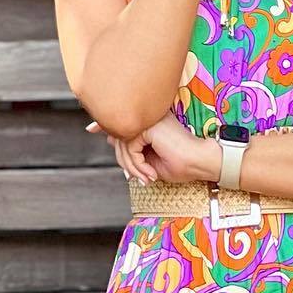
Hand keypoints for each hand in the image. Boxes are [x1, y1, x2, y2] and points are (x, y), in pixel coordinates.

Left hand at [85, 114, 219, 185]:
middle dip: (123, 160)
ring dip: (132, 167)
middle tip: (134, 177)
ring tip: (146, 178)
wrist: (202, 162)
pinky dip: (137, 165)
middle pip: (119, 134)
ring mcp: (149, 118)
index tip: (91, 129)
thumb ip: (132, 149)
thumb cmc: (183, 164)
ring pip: (122, 144)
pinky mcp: (149, 127)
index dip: (104, 124)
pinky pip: (129, 148)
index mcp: (151, 118)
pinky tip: (150, 173)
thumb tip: (112, 142)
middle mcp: (149, 114)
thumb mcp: (150, 158)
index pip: (122, 119)